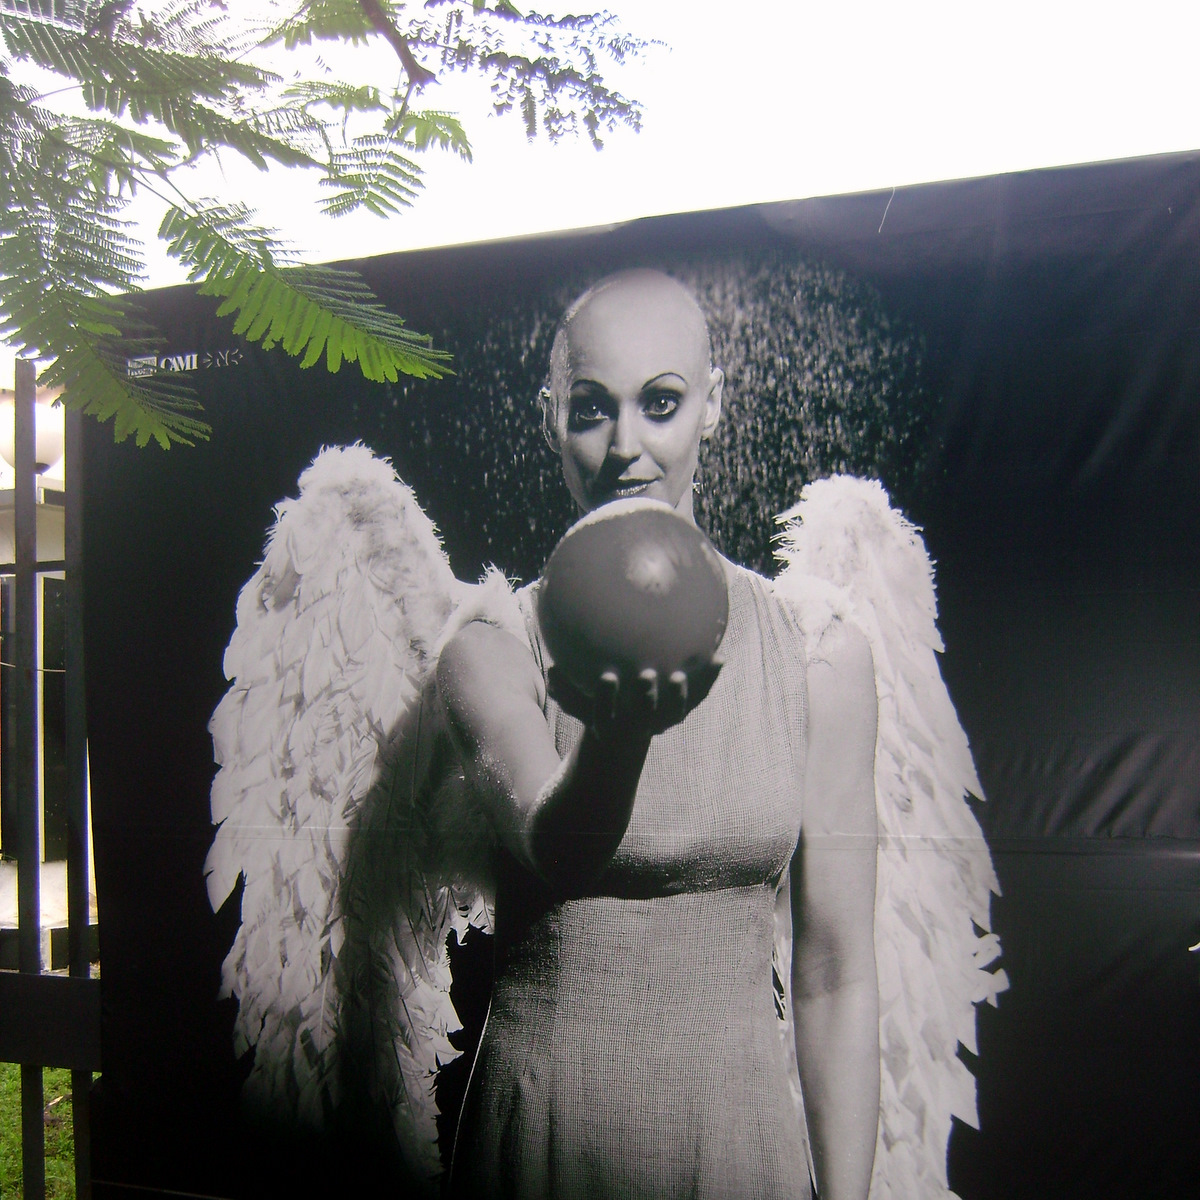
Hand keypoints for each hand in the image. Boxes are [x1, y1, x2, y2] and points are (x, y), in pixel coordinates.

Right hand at [546, 660, 722, 737]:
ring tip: (680, 675)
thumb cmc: (595, 708)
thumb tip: (550, 667)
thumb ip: (564, 687)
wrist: (624, 736)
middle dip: (646, 698)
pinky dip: (708, 681)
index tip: (606, 676)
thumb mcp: (576, 699)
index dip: (606, 699)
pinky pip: (697, 698)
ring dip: (679, 696)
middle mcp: (638, 727)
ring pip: (673, 713)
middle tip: (646, 674)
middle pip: (644, 717)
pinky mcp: (680, 712)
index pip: (604, 714)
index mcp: (609, 724)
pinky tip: (719, 657)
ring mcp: (662, 722)